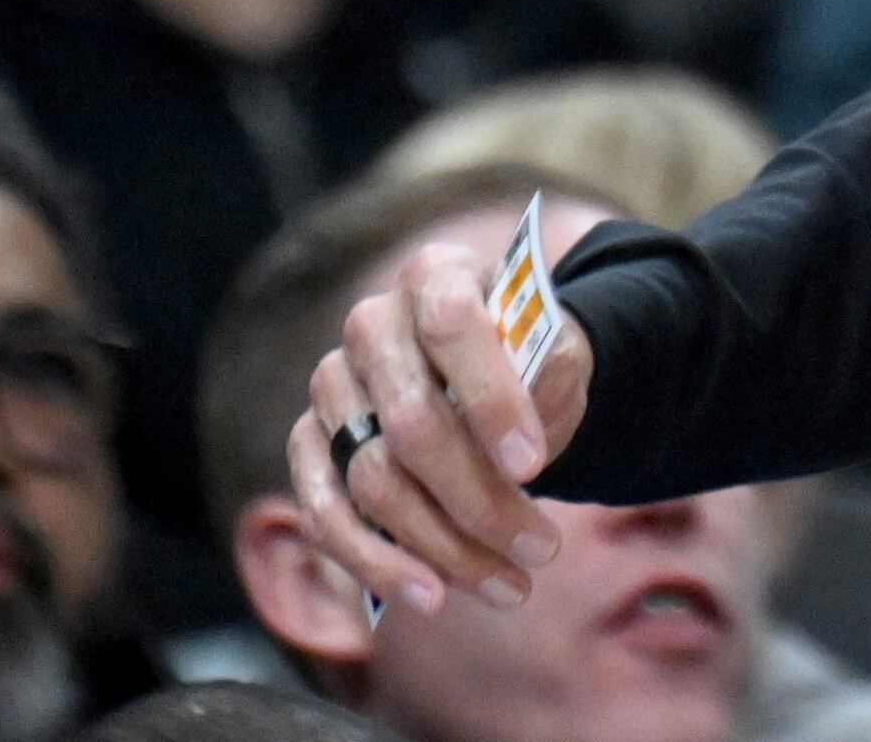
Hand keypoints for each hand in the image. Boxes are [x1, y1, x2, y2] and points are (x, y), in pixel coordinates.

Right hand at [283, 240, 596, 615]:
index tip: (533, 464)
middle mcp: (372, 324)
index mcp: (437, 274)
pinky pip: (326, 514)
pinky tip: (429, 596)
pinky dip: (377, 563)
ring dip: (443, 547)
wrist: (498, 374)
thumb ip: (549, 376)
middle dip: (478, 499)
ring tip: (510, 585)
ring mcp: (332, 386)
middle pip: (411, 424)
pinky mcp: (310, 445)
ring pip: (373, 481)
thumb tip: (520, 445)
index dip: (490, 399)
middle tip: (542, 550)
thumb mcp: (561, 352)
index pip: (451, 325)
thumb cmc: (532, 359)